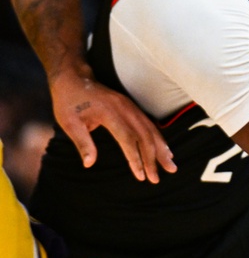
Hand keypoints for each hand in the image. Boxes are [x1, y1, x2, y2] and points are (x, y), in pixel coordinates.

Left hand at [49, 70, 175, 182]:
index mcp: (110, 112)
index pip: (127, 139)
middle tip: (157, 179)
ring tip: (170, 166)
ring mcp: (131, 107)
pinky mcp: (132, 107)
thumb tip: (89, 164)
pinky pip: (150, 125)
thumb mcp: (69, 123)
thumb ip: (82, 143)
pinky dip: (159, 139)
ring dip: (162, 150)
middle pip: (145, 136)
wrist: (74, 78)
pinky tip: (165, 150)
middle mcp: (125, 108)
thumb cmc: (69, 102)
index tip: (140, 176)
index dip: (135, 158)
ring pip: (152, 130)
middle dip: (153, 159)